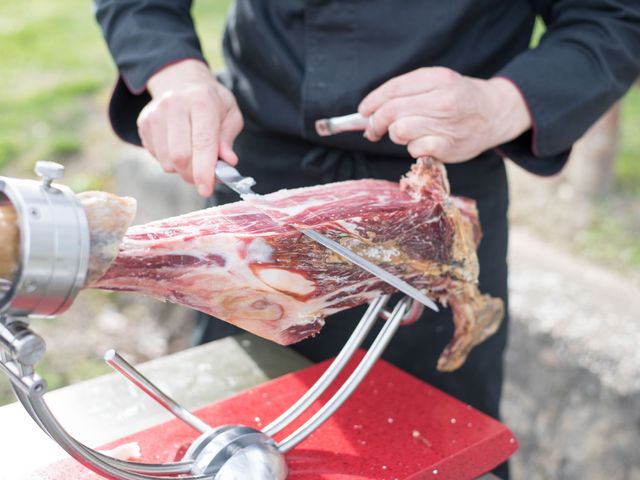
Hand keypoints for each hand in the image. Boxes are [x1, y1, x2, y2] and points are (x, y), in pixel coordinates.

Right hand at [137, 59, 242, 196]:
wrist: (181, 80)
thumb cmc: (211, 102)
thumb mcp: (229, 114)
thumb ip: (228, 138)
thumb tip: (227, 162)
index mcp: (201, 101)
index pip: (202, 142)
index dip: (204, 170)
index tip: (207, 190)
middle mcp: (175, 105)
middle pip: (180, 156)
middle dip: (193, 175)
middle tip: (203, 178)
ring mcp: (155, 113)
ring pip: (167, 160)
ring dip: (182, 170)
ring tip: (193, 158)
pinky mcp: (144, 122)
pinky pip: (157, 156)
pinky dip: (170, 161)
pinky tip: (178, 147)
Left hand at [358, 67, 531, 162]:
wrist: (495, 113)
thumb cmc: (459, 97)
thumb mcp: (438, 81)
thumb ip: (407, 90)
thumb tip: (370, 110)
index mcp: (437, 78)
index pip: (393, 89)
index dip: (372, 101)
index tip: (363, 111)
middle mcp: (442, 100)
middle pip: (392, 112)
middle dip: (376, 122)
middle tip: (373, 129)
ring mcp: (447, 124)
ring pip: (399, 131)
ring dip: (396, 134)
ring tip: (404, 133)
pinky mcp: (448, 147)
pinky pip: (414, 149)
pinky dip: (412, 148)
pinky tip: (421, 143)